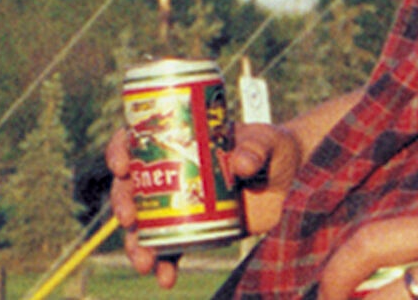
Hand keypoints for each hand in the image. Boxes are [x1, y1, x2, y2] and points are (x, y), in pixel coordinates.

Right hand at [105, 118, 310, 285]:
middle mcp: (176, 171)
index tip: (122, 166)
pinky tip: (165, 279)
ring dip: (136, 244)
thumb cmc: (277, 150)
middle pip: (133, 185)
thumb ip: (256, 148)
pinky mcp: (197, 230)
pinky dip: (164, 265)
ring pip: (145, 223)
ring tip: (144, 262)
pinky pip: (171, 249)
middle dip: (123, 203)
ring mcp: (183, 203)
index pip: (140, 138)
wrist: (296, 182)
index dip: (121, 150)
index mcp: (183, 139)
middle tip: (129, 218)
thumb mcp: (268, 142)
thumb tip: (240, 164)